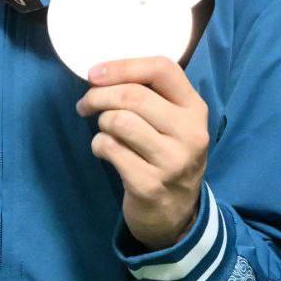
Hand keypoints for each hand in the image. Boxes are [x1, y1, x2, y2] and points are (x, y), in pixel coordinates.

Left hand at [78, 57, 209, 249]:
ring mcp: (172, 161)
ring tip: (103, 131)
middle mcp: (190, 133)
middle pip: (134, 95)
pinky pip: (110, 149)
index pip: (162, 69)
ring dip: (101, 123)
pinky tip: (105, 151)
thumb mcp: (174, 124)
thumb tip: (101, 75)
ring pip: (120, 121)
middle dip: (98, 95)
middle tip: (85, 104)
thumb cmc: (167, 157)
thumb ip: (151, 96)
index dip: (123, 66)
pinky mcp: (149, 184)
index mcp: (195, 109)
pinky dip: (99, 145)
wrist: (175, 214)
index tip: (94, 74)